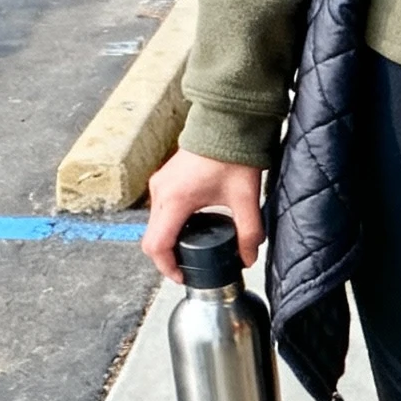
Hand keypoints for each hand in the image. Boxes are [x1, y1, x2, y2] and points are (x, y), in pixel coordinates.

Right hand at [142, 148, 264, 283]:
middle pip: (151, 239)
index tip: (182, 277)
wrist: (226, 123)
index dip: (167, 267)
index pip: (157, 245)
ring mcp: (159, 184)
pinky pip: (159, 211)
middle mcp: (161, 193)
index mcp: (176, 200)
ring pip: (154, 225)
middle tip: (189, 268)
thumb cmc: (232, 155)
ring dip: (168, 241)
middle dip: (167, 258)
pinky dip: (169, 225)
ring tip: (192, 250)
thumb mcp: (246, 198)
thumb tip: (248, 259)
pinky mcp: (164, 179)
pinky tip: (191, 228)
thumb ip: (249, 232)